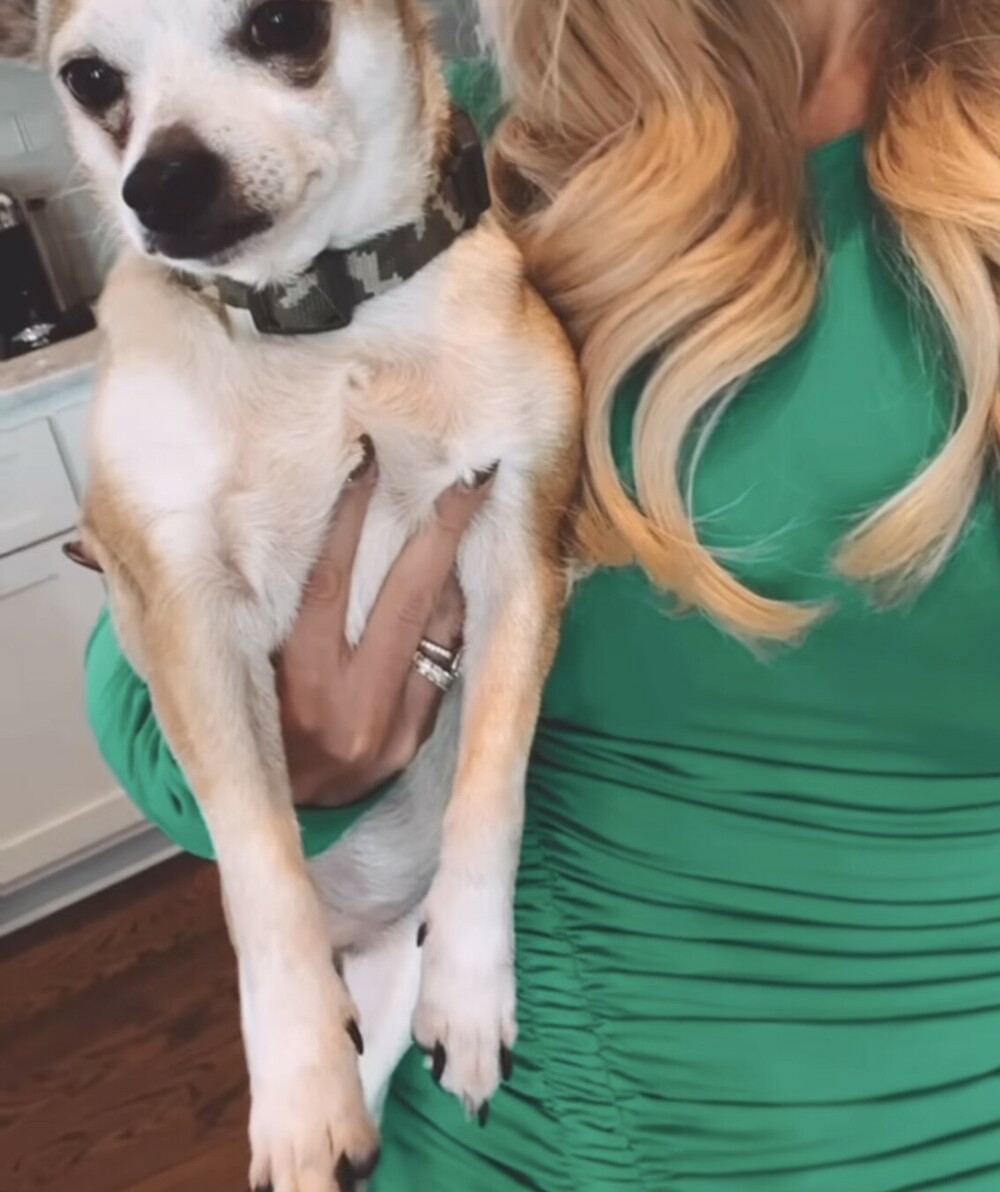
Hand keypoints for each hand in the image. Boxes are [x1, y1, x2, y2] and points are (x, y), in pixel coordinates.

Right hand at [276, 448, 494, 806]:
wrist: (281, 814)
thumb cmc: (256, 722)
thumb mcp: (251, 667)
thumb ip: (281, 613)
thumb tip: (313, 523)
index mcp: (292, 682)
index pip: (328, 582)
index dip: (351, 517)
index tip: (370, 458)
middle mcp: (345, 708)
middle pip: (404, 599)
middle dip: (439, 531)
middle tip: (466, 474)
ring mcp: (388, 729)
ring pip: (436, 630)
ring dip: (456, 567)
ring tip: (473, 506)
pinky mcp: (415, 742)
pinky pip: (446, 663)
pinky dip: (453, 616)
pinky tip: (462, 575)